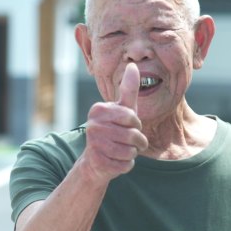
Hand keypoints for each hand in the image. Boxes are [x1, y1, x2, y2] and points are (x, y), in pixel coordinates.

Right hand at [81, 63, 147, 182]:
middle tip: (128, 141)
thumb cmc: (113, 130)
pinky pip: (126, 164)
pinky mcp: (98, 163)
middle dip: (137, 141)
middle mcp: (92, 126)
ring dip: (132, 153)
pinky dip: (126, 165)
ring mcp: (94, 145)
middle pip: (132, 135)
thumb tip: (133, 65)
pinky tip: (116, 160)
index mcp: (98, 109)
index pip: (132, 116)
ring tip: (122, 150)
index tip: (128, 125)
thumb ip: (128, 88)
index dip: (136, 124)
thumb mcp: (122, 108)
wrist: (96, 160)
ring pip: (130, 151)